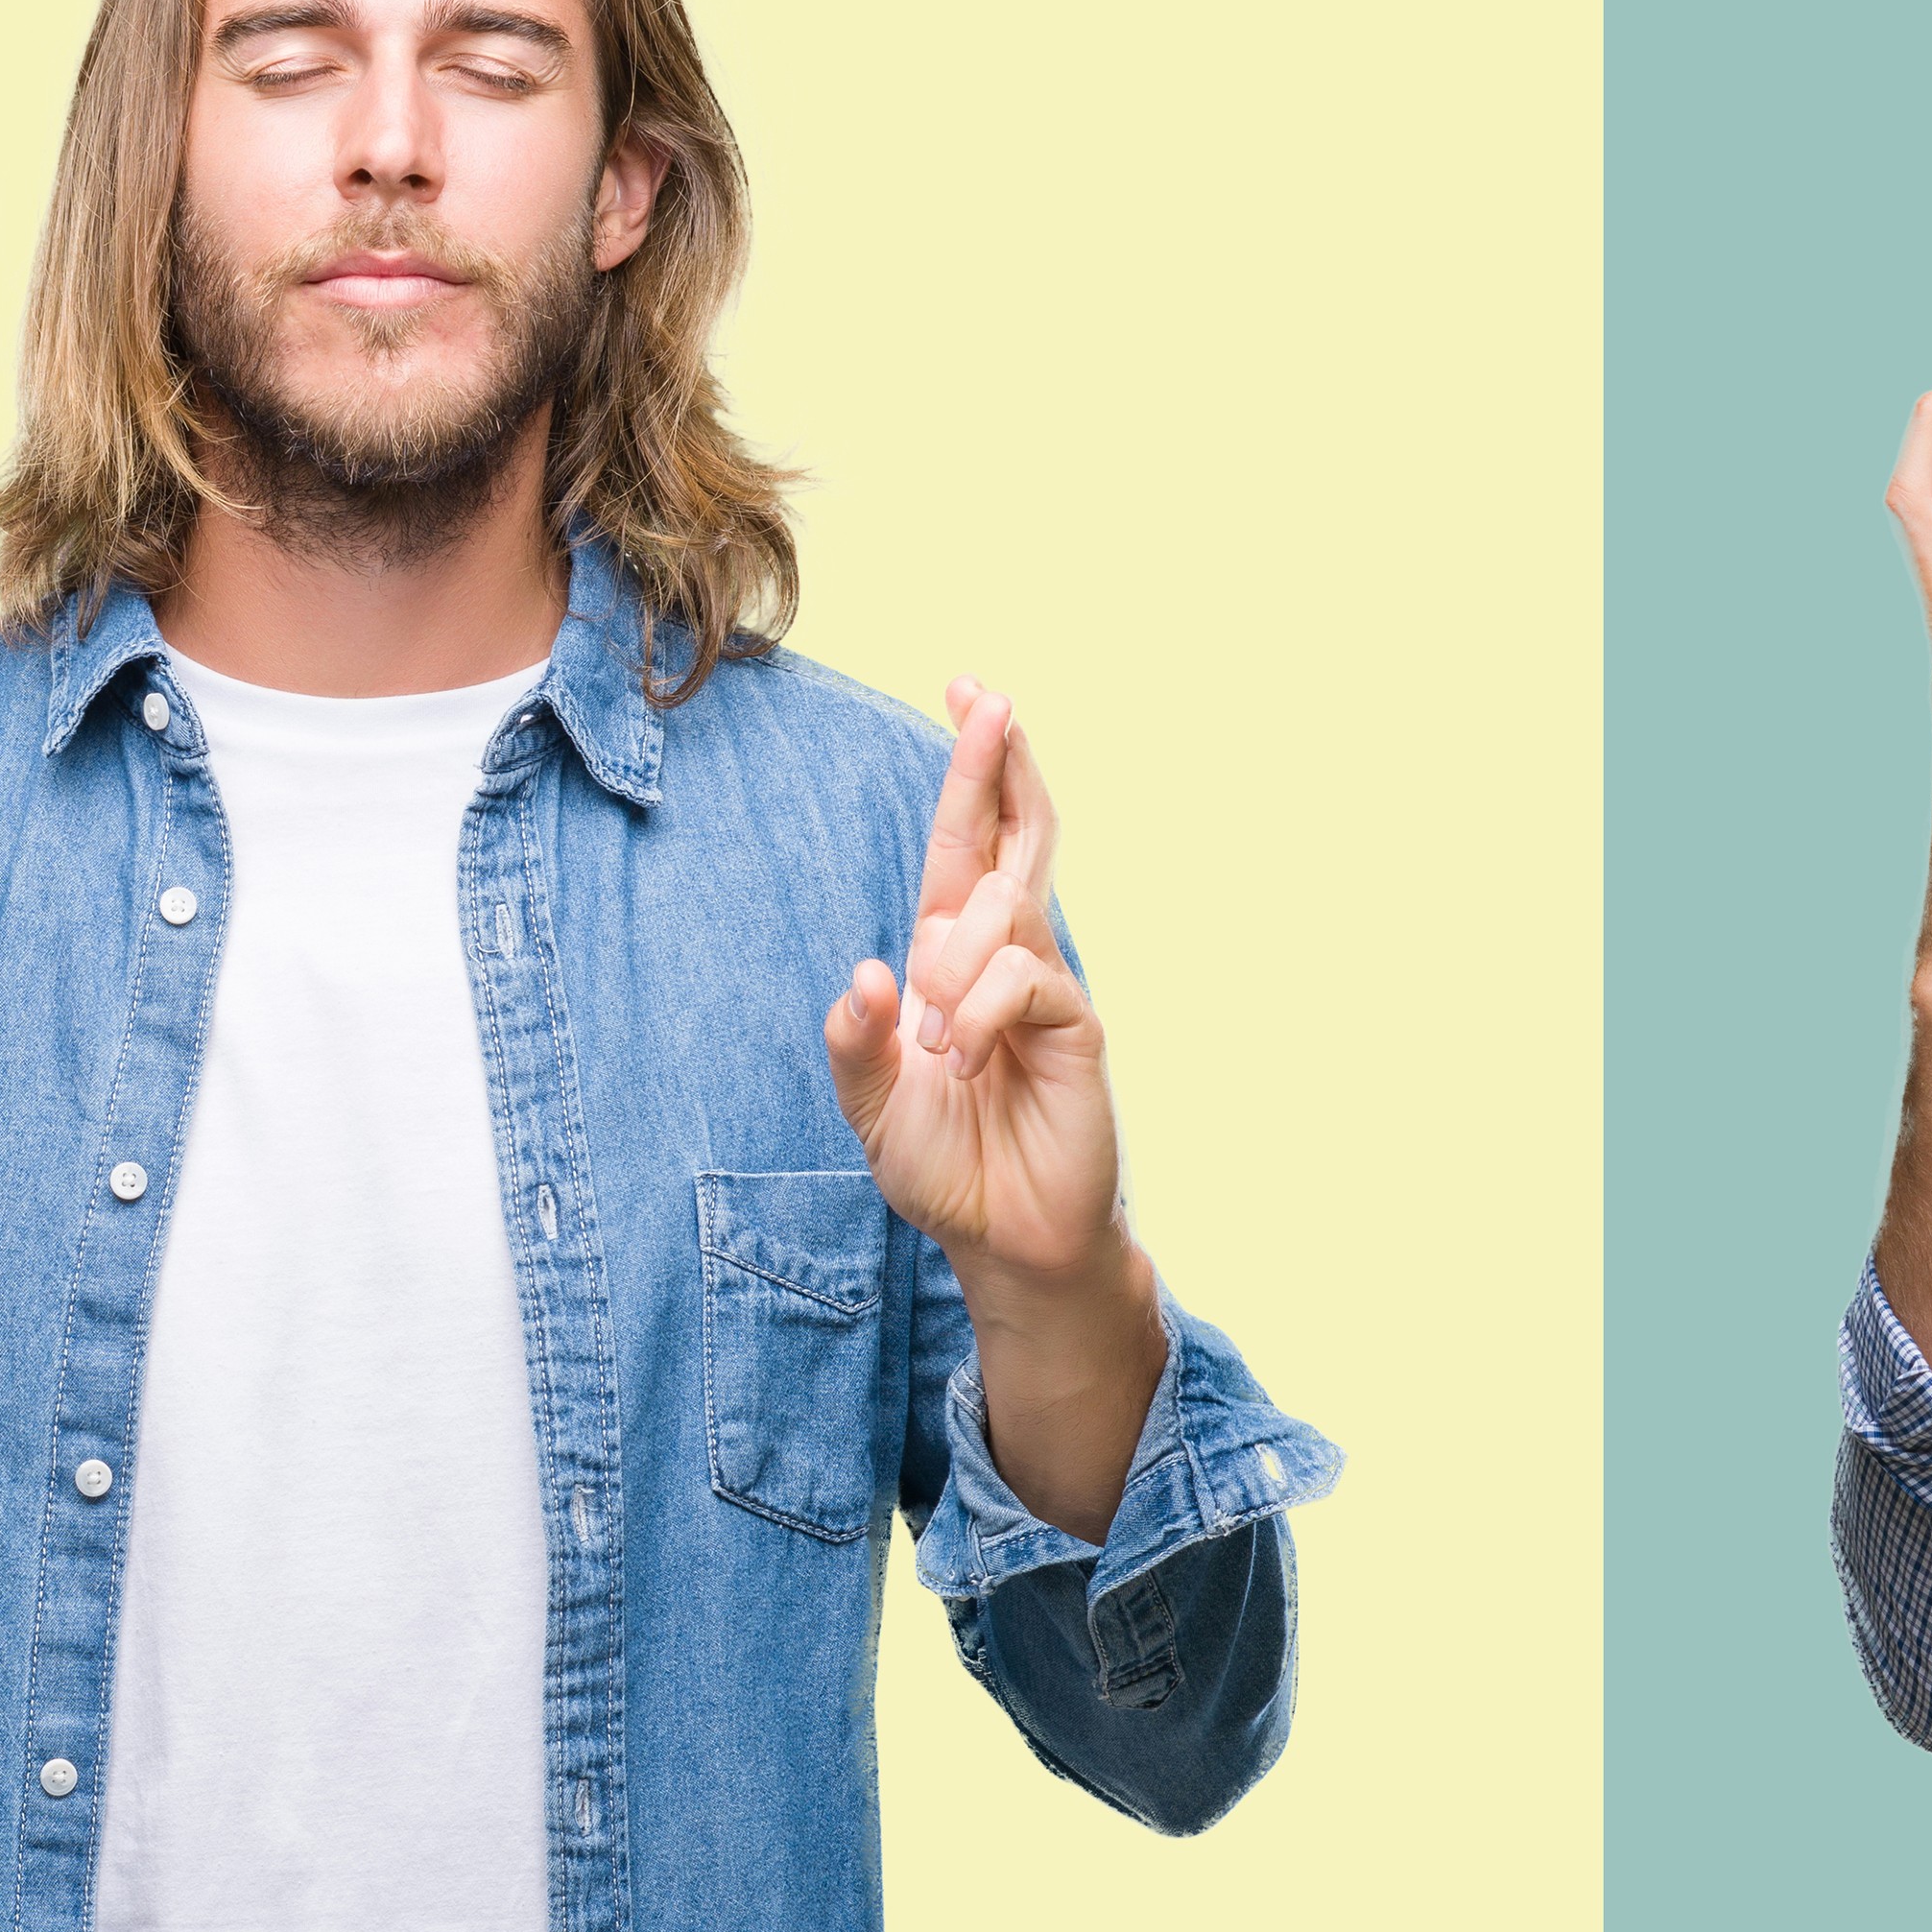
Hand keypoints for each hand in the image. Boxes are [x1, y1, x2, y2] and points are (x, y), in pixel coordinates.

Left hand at [823, 686, 1130, 1298]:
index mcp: (954, 958)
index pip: (966, 845)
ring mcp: (1045, 986)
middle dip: (996, 764)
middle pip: (1012, 835)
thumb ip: (856, 1042)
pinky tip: (962, 1055)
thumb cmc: (947, 1168)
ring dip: (953, 958)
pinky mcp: (1075, 1026)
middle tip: (988, 697)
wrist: (1006, 1242)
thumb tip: (867, 971)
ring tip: (934, 1039)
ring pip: (1004, 907)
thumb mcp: (872, 1105)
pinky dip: (979, 1007)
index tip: (971, 690)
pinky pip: (1023, 977)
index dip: (971, 771)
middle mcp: (1004, 957)